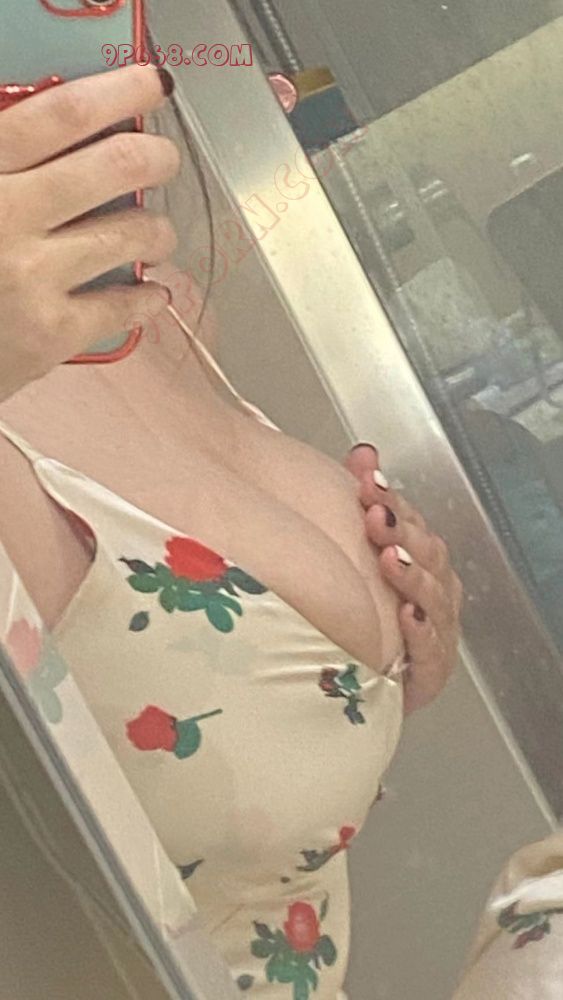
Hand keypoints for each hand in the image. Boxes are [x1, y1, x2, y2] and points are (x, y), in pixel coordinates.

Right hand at [0, 64, 178, 402]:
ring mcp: (32, 275)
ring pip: (132, 233)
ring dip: (158, 230)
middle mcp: (8, 214)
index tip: (154, 87)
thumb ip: (5, 162)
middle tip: (164, 162)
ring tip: (156, 235)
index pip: (63, 113)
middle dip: (156, 158)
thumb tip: (67, 134)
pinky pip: (123, 306)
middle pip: (115, 165)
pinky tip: (153, 293)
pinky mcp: (49, 331)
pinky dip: (149, 298)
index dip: (121, 92)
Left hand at [345, 444, 461, 714]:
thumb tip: (363, 451)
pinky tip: (406, 615)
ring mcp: (436, 628)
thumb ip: (367, 499)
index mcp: (419, 557)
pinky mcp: (431, 668)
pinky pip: (431, 647)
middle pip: (427, 553)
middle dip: (401, 530)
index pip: (410, 521)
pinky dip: (421, 630)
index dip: (390, 499)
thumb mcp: (363, 551)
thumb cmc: (372, 612)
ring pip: (433, 596)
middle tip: (374, 514)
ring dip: (412, 575)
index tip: (365, 480)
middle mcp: (434, 588)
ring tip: (390, 558)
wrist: (368, 680)